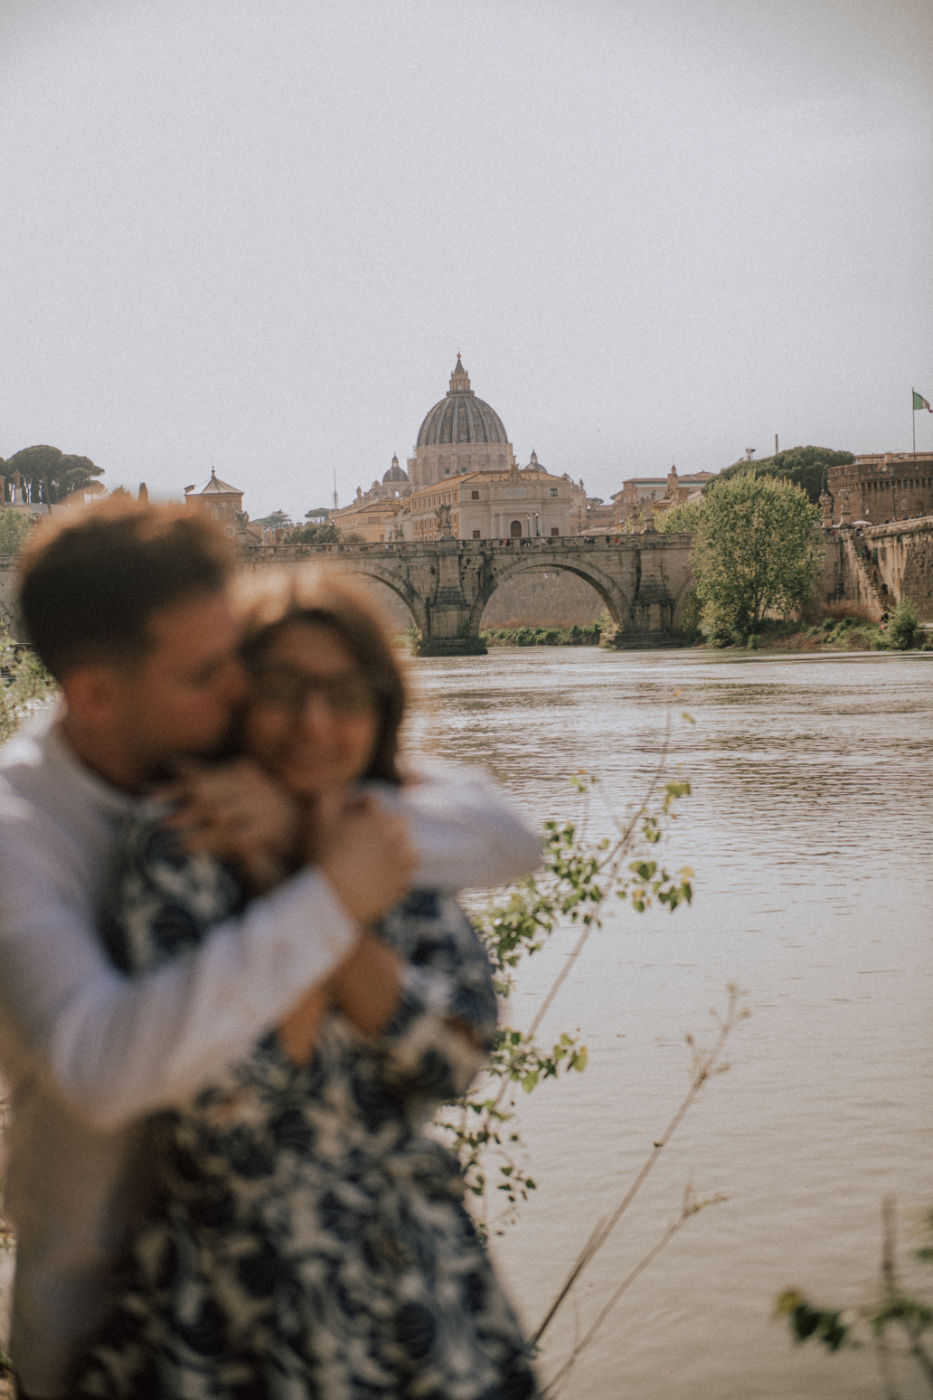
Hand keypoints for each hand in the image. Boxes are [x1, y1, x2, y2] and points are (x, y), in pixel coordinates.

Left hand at [157, 759, 301, 885]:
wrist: (305, 823)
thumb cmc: (265, 801)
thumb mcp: (238, 782)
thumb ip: (205, 774)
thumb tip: (172, 762)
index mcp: (241, 772)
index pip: (203, 779)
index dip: (173, 788)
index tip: (146, 796)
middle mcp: (251, 787)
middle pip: (210, 797)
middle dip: (182, 810)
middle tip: (155, 824)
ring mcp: (261, 809)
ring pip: (222, 818)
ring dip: (195, 831)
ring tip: (172, 843)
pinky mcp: (268, 832)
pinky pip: (237, 839)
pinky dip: (216, 846)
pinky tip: (199, 855)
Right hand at [316, 792, 413, 925]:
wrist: (332, 897)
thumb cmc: (324, 855)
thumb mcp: (319, 819)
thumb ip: (328, 797)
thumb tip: (338, 789)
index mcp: (376, 819)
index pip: (372, 801)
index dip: (358, 804)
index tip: (348, 812)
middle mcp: (395, 839)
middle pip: (398, 823)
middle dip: (385, 825)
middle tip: (367, 836)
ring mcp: (400, 864)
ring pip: (409, 851)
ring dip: (398, 850)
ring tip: (381, 858)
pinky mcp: (399, 887)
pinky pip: (405, 879)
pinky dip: (398, 877)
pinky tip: (382, 880)